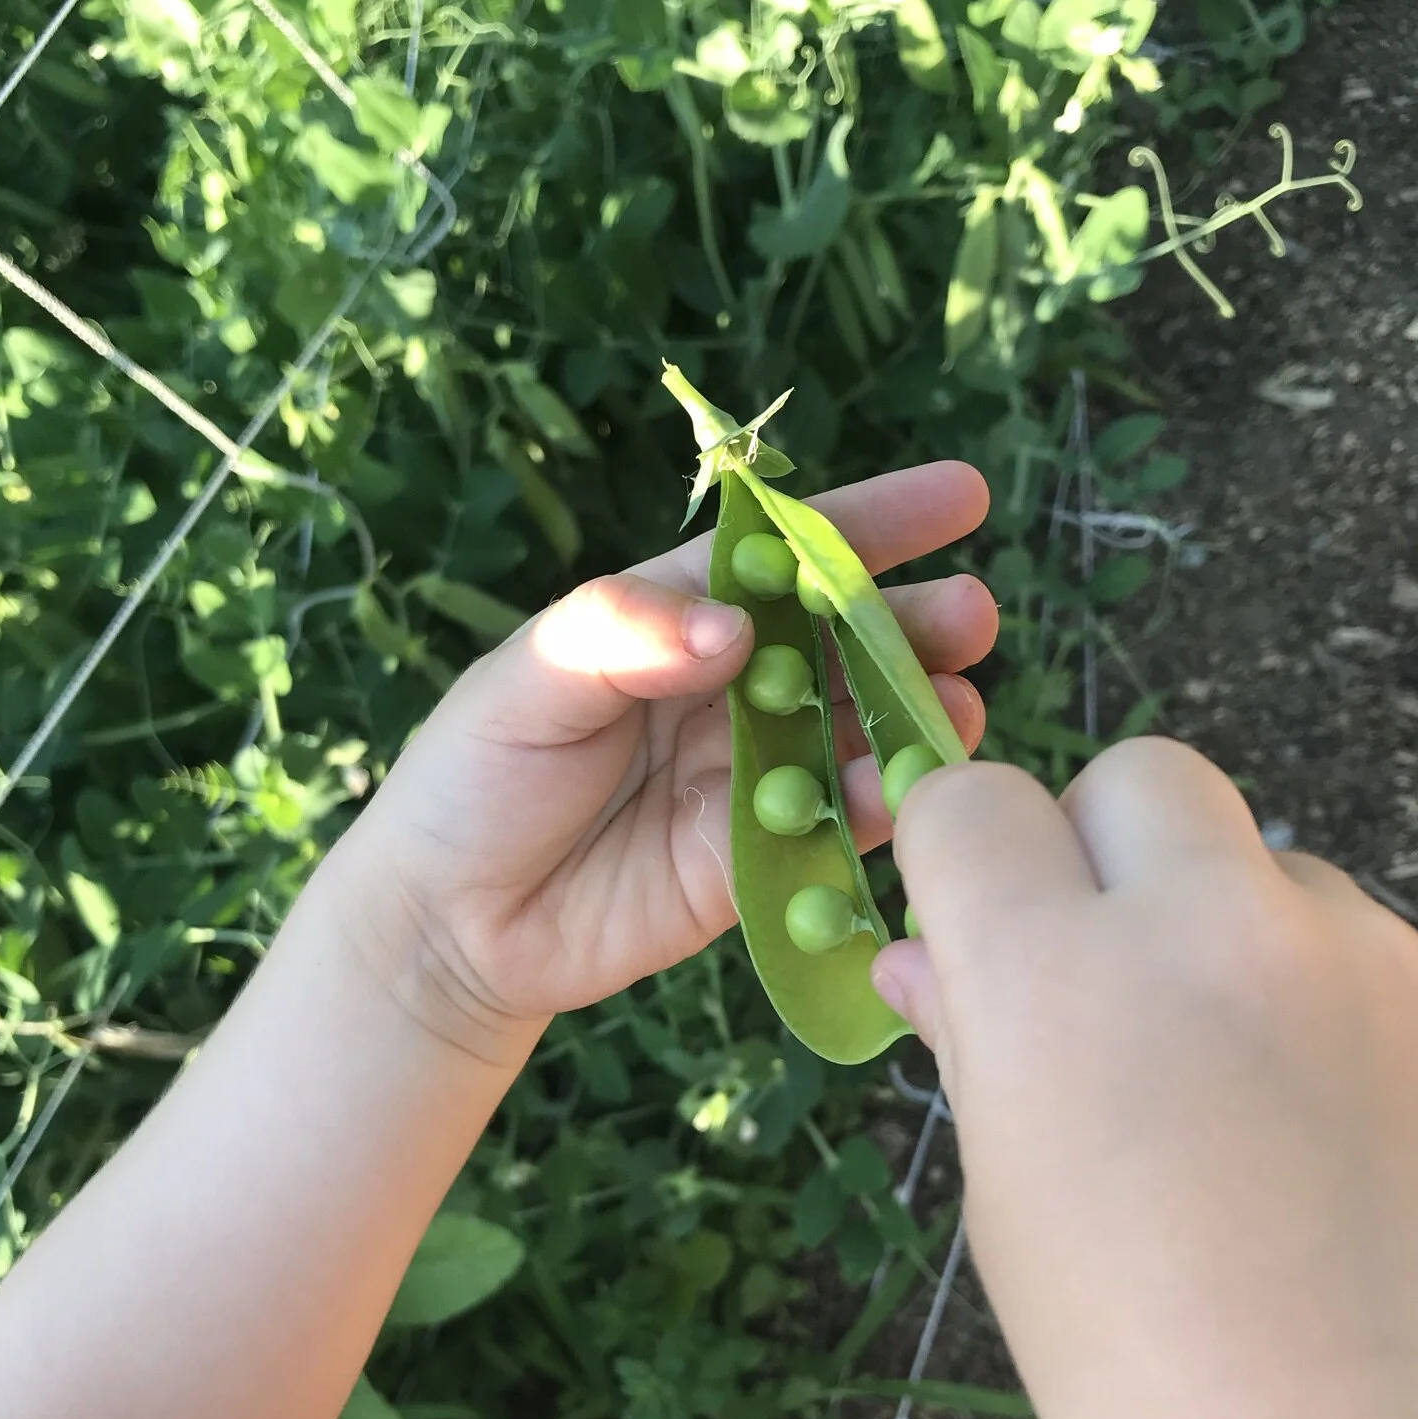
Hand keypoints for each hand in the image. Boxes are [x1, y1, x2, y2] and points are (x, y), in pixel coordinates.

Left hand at [323, 464, 993, 1052]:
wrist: (447, 920)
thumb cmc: (474, 774)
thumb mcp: (528, 679)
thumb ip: (623, 636)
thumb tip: (735, 628)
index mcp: (679, 621)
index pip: (786, 557)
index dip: (873, 525)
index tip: (962, 497)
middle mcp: (731, 695)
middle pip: (843, 647)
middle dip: (912, 628)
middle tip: (972, 618)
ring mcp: (750, 781)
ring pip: (855, 739)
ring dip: (912, 722)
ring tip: (958, 714)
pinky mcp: (755, 868)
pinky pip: (830, 835)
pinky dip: (874, 816)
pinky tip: (902, 799)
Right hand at [869, 738, 1417, 1418]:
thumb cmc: (1134, 1365)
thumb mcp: (1010, 1195)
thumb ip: (973, 1038)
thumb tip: (924, 955)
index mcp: (1054, 974)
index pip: (976, 800)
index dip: (962, 853)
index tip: (975, 919)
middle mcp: (1211, 923)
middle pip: (1143, 776)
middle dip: (1106, 847)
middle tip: (1111, 975)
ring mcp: (1361, 953)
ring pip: (1273, 869)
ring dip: (1238, 934)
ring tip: (1251, 1097)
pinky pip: (1366, 949)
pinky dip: (1333, 1001)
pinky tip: (1339, 1130)